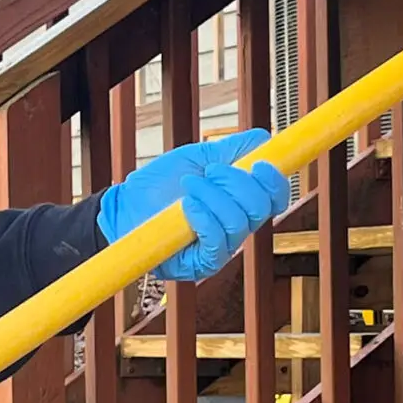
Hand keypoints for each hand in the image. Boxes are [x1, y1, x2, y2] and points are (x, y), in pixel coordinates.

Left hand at [98, 128, 294, 281]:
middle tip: (209, 171)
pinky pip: (217, 241)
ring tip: (189, 185)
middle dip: (237, 181)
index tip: (260, 164)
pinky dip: (204, 217)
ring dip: (213, 196)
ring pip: (239, 221)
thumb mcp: (198, 157)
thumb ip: (233, 149)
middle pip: (261, 207)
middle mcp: (237, 226)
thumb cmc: (160, 185)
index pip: (275, 198)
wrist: (126, 205)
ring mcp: (222, 247)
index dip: (274, 181)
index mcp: (241, 201)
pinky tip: (187, 205)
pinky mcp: (203, 263)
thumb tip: (265, 139)